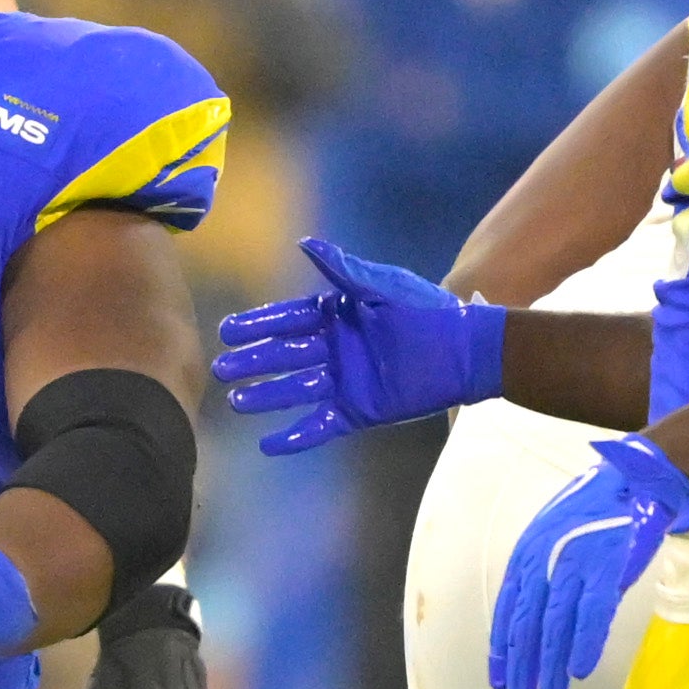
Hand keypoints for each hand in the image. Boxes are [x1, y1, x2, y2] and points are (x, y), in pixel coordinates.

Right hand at [215, 238, 511, 456]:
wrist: (467, 351)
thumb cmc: (427, 312)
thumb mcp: (383, 286)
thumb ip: (343, 271)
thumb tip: (305, 243)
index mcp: (338, 316)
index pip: (288, 320)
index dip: (258, 325)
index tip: (227, 330)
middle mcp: (335, 349)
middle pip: (284, 356)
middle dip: (253, 362)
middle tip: (221, 369)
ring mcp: (345, 382)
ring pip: (295, 391)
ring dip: (266, 396)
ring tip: (236, 402)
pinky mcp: (358, 411)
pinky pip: (320, 425)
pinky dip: (296, 437)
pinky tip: (269, 445)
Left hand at [489, 434, 688, 688]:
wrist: (634, 481)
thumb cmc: (594, 512)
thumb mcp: (552, 538)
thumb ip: (542, 576)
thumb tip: (537, 620)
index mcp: (526, 555)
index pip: (506, 612)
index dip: (502, 649)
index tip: (499, 680)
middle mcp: (544, 562)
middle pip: (527, 624)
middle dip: (522, 667)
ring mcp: (575, 565)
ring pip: (555, 625)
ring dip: (551, 665)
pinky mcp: (608, 568)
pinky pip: (593, 613)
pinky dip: (584, 643)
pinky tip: (578, 670)